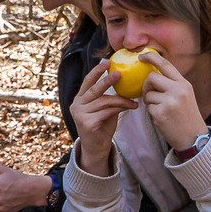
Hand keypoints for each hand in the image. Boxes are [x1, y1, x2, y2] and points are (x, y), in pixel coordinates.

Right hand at [70, 59, 137, 173]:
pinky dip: (120, 108)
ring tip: (134, 100)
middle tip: (119, 74)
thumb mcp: (105, 109)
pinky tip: (131, 107)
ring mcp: (80, 115)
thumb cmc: (102, 127)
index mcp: (79, 99)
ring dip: (121, 100)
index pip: (87, 82)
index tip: (107, 62)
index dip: (96, 71)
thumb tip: (125, 82)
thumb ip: (108, 98)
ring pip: (104, 101)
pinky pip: (107, 112)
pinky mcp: (87, 124)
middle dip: (107, 81)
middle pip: (94, 90)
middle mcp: (76, 105)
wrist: (96, 149)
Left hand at [134, 50, 207, 152]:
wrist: (193, 138)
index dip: (151, 57)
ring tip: (161, 109)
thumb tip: (152, 73)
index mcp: (184, 84)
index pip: (165, 64)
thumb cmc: (186, 115)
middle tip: (149, 93)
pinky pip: (148, 107)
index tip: (141, 56)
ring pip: (148, 94)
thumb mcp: (185, 95)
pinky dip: (152, 112)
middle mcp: (178, 90)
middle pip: (151, 77)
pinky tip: (162, 118)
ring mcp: (169, 102)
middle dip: (146, 85)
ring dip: (150, 101)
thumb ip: (171, 83)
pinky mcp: (161, 113)